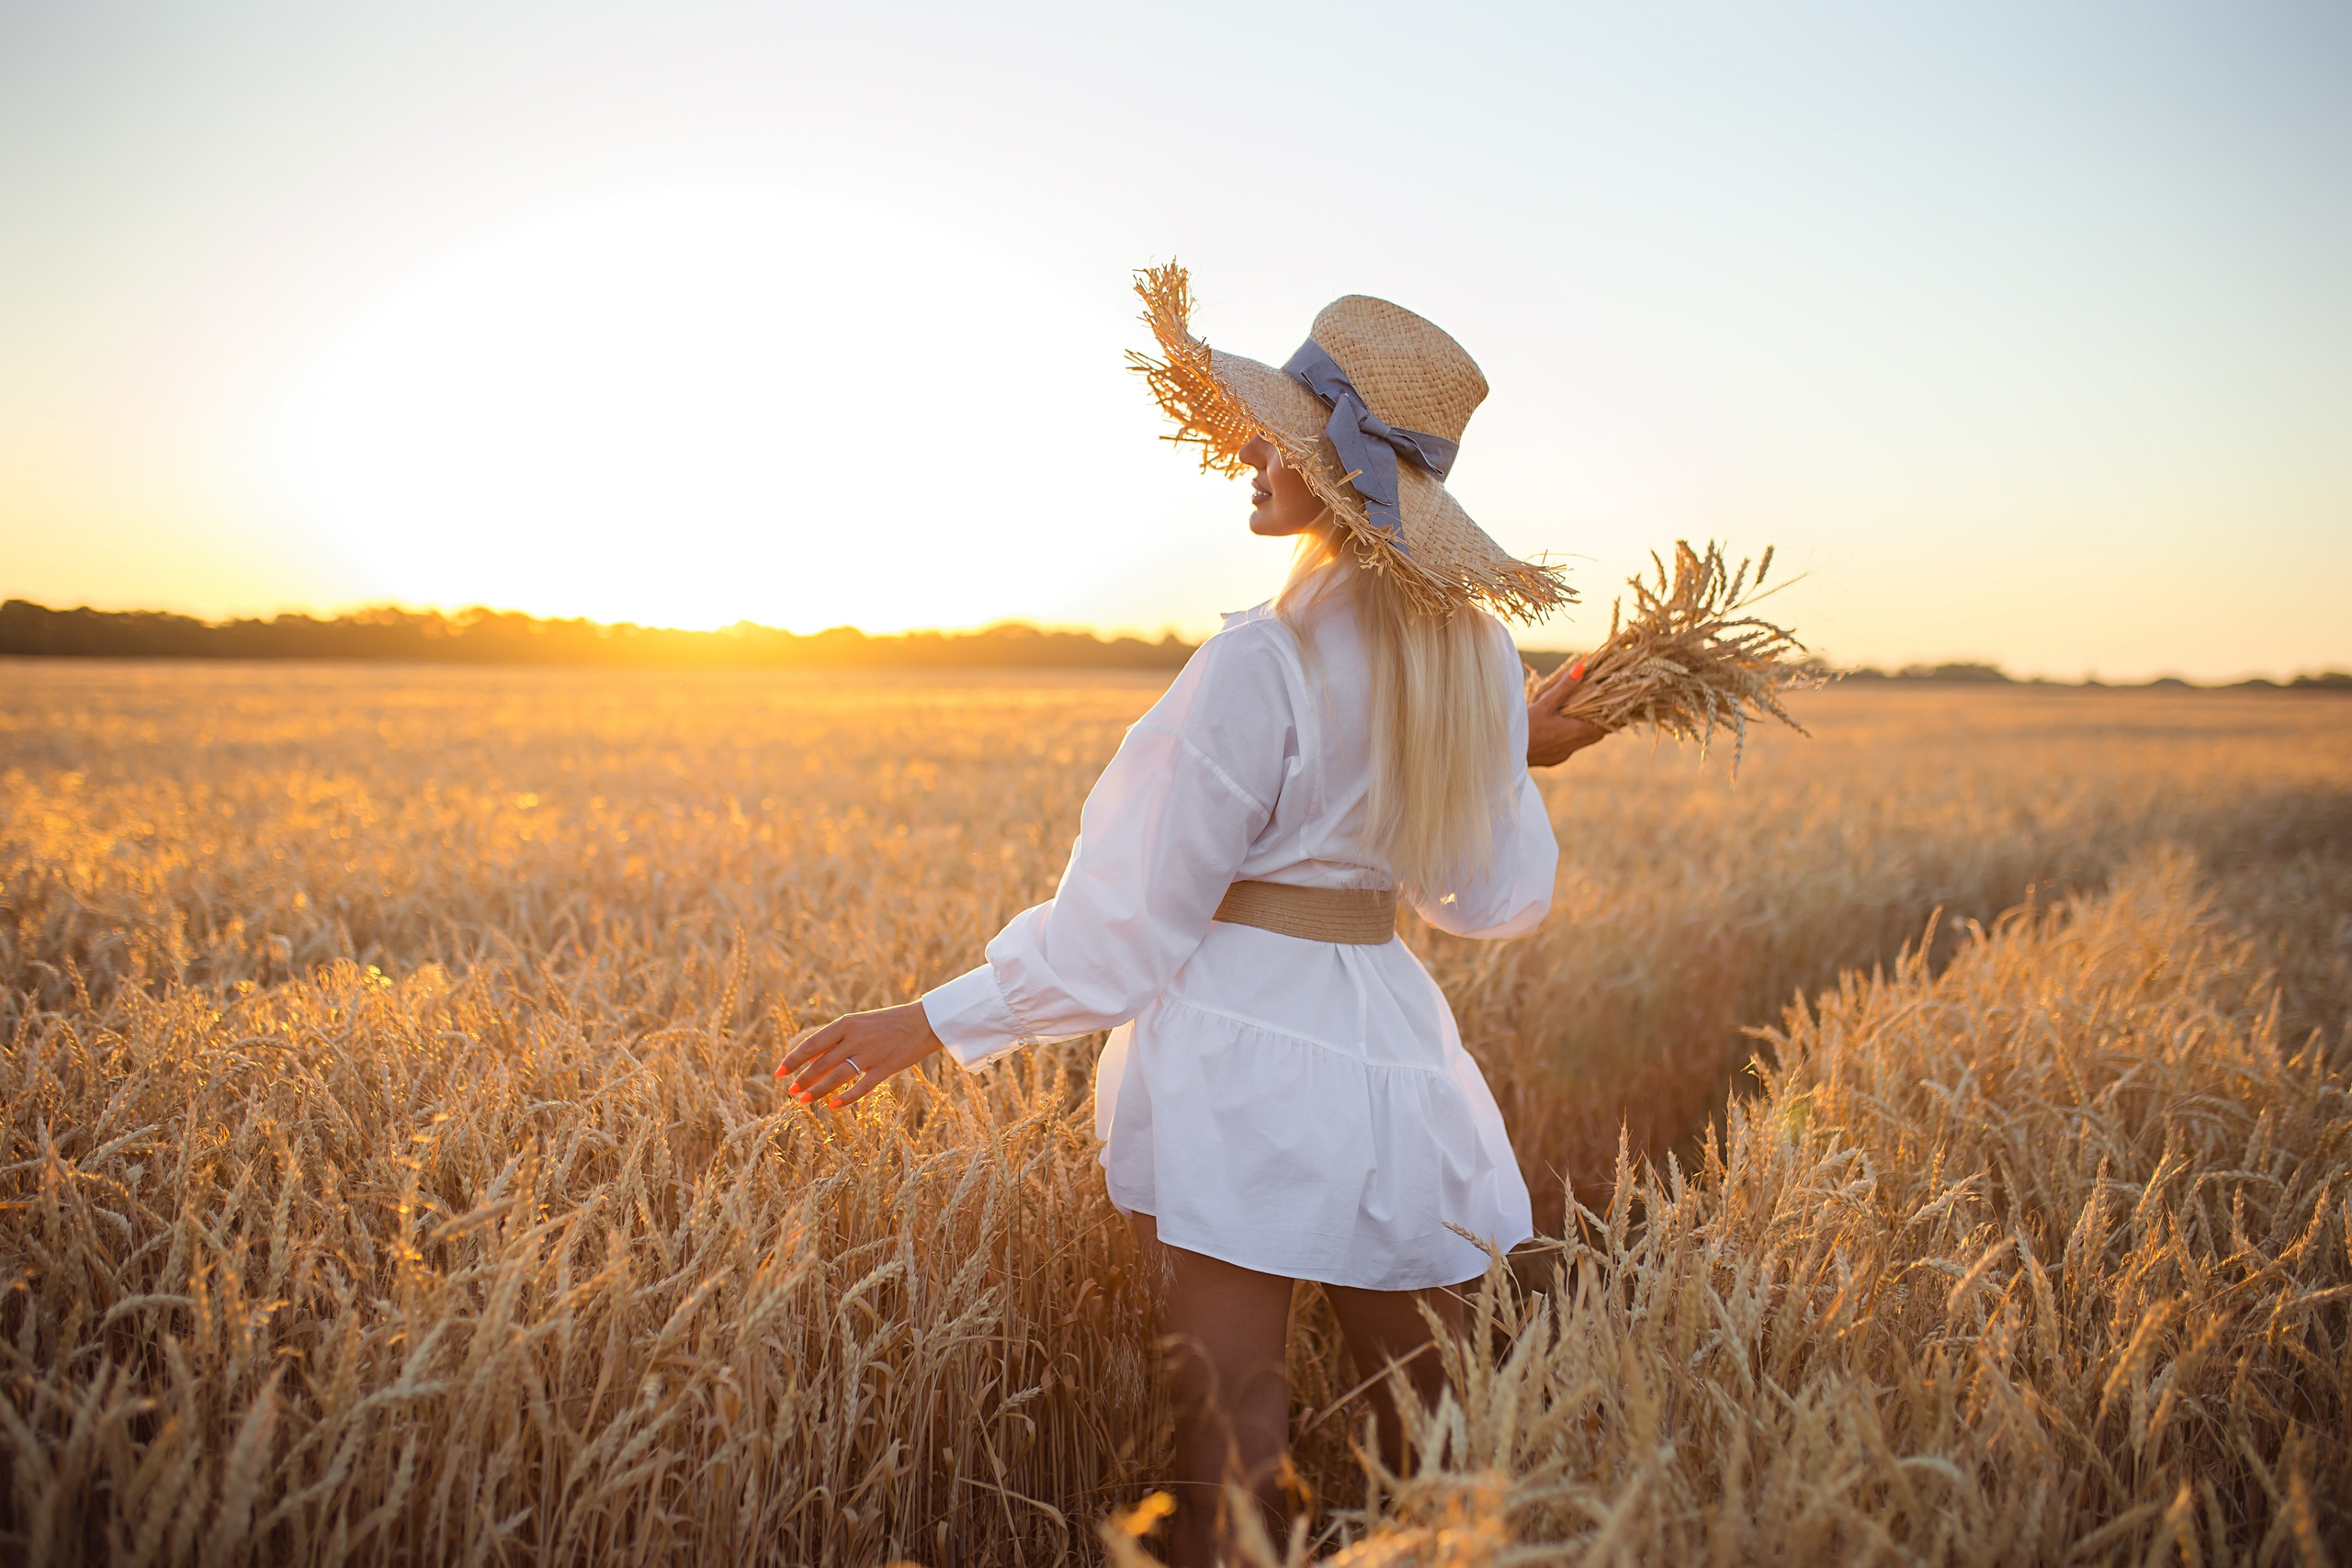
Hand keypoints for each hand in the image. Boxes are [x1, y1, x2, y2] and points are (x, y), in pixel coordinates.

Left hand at [778, 1001, 943, 1107]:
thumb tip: (813, 1062)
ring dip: (817, 1090)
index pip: (812, 1044)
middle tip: (790, 1091)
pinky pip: (862, 1087)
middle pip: (821, 1063)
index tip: (779, 1072)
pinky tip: (832, 1106)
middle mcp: (856, 1038)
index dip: (793, 1060)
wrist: (925, 1021)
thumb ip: (838, 1041)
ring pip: (837, 1076)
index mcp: (846, 1023)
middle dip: (802, 1079)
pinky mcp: (886, 1067)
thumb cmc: (888, 1023)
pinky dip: (846, 1098)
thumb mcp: (860, 1024)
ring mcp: (871, 1053)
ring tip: (802, 1101)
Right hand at [1526, 659, 1608, 768]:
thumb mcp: (1546, 704)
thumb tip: (1583, 667)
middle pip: (1594, 736)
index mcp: (1575, 732)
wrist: (1507, 753)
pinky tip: (1553, 731)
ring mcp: (1562, 755)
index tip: (1612, 708)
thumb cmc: (1526, 728)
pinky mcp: (1552, 760)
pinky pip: (1566, 749)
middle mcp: (1572, 746)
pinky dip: (1566, 739)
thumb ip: (1565, 687)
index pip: (1603, 728)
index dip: (1610, 719)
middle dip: (1596, 723)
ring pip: (1579, 742)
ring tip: (1573, 717)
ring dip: (1579, 731)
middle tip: (1595, 709)